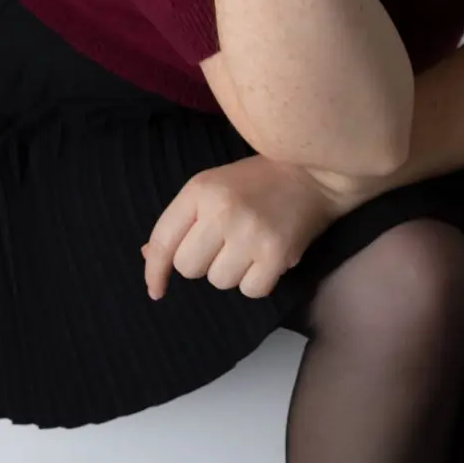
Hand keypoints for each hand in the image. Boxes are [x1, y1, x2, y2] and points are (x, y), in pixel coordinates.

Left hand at [141, 155, 343, 301]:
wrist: (314, 171)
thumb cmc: (257, 181)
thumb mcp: (213, 186)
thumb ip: (182, 220)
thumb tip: (149, 257)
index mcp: (200, 190)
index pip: (163, 240)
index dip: (154, 270)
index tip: (156, 289)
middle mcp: (221, 210)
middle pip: (188, 267)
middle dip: (202, 263)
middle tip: (223, 245)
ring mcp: (249, 232)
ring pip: (219, 281)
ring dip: (231, 272)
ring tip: (249, 247)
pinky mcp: (276, 253)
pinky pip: (250, 290)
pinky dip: (257, 281)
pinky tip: (266, 258)